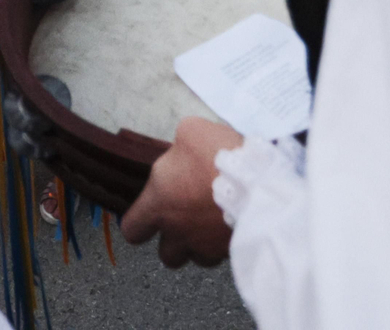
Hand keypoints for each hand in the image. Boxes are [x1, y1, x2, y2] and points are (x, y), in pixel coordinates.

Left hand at [122, 117, 242, 267]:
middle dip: (174, 243)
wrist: (257, 181)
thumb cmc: (217, 156)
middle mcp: (178, 232)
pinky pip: (223, 256)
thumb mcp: (191, 131)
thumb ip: (179, 145)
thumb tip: (183, 149)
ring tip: (212, 223)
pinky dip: (225, 245)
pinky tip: (232, 224)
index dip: (138, 224)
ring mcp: (206, 246)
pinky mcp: (231, 251)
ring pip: (197, 259)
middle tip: (186, 221)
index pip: (132, 229)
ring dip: (201, 245)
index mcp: (159, 203)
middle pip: (167, 255)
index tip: (148, 215)